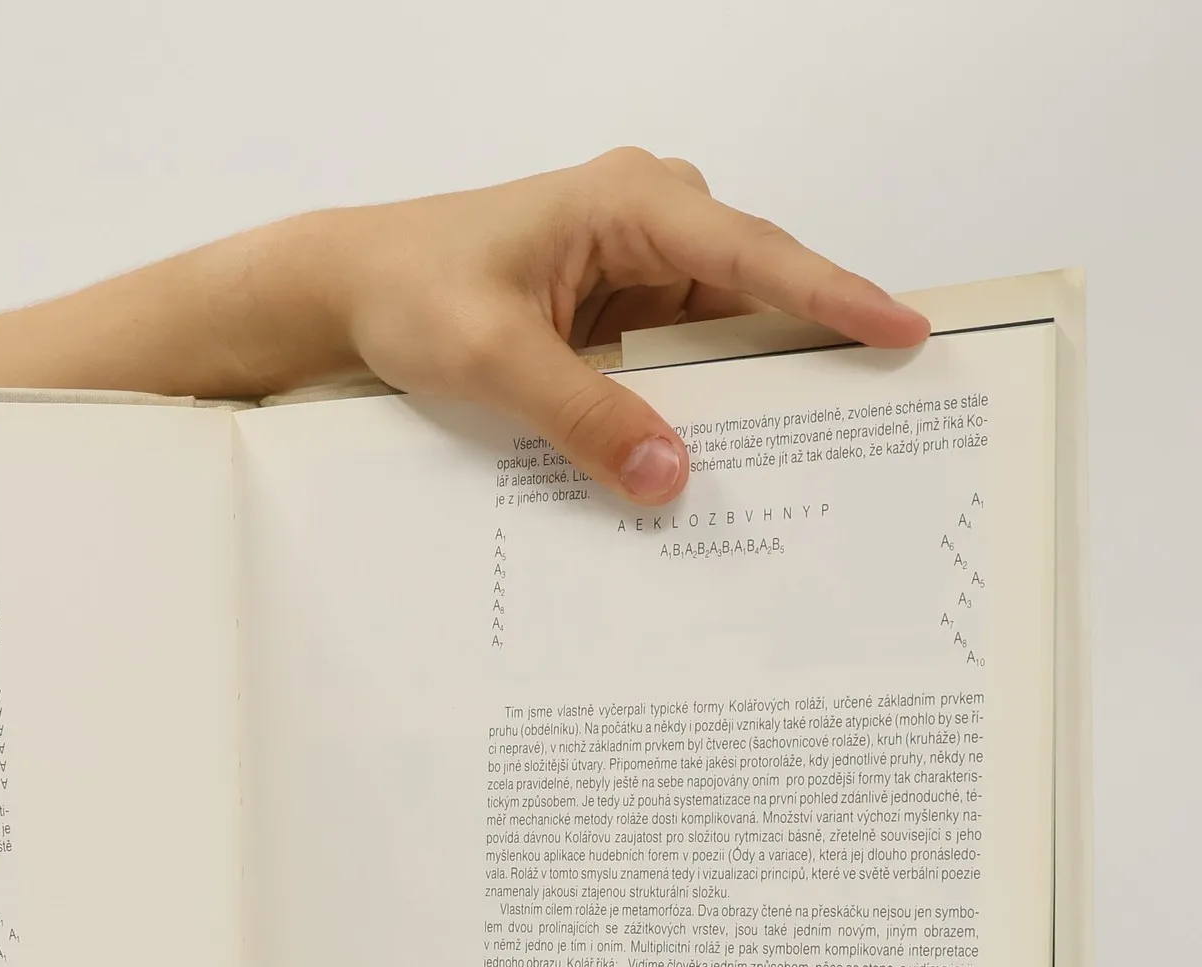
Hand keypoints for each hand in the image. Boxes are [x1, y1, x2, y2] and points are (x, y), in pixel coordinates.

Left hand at [311, 148, 930, 502]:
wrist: (348, 291)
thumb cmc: (411, 292)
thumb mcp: (494, 359)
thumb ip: (584, 417)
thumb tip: (670, 478)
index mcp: (632, 203)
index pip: (756, 256)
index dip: (834, 298)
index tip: (904, 332)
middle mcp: (651, 222)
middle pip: (754, 299)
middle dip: (803, 361)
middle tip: (873, 422)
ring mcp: (639, 268)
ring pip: (720, 340)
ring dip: (745, 397)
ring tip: (804, 461)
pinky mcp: (620, 314)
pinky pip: (680, 364)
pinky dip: (694, 408)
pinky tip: (713, 460)